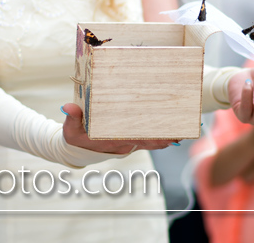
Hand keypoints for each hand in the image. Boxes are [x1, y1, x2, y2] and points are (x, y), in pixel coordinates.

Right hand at [61, 103, 178, 153]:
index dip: (153, 139)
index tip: (167, 135)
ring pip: (153, 138)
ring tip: (185, 124)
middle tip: (183, 127)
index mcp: (114, 142)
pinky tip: (173, 125)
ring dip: (168, 134)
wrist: (78, 146)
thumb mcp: (71, 131)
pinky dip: (161, 132)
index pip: (138, 141)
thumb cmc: (76, 137)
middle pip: (151, 141)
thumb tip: (69, 107)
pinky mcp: (131, 137)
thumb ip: (72, 119)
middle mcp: (126, 143)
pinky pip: (149, 135)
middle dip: (167, 136)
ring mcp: (130, 141)